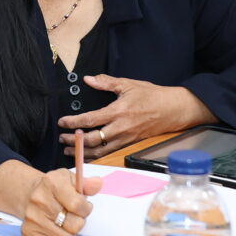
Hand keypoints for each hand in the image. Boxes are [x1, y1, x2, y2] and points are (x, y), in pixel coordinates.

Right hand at [20, 168, 102, 235]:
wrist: (30, 195)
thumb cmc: (55, 189)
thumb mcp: (71, 180)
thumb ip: (87, 184)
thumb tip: (97, 183)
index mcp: (52, 183)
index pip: (77, 205)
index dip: (86, 209)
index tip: (84, 207)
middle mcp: (39, 200)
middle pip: (74, 225)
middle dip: (79, 221)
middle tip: (74, 215)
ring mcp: (32, 218)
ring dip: (70, 233)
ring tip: (65, 222)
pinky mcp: (29, 233)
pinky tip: (55, 228)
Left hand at [59, 78, 209, 156]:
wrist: (173, 110)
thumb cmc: (151, 96)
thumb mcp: (128, 84)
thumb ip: (106, 83)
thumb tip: (88, 79)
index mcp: (118, 112)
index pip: (90, 120)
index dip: (73, 123)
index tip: (62, 122)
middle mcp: (120, 128)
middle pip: (91, 140)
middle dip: (73, 141)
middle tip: (62, 138)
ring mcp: (125, 139)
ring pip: (99, 151)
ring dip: (82, 152)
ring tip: (69, 150)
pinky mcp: (129, 144)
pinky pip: (109, 153)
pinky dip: (95, 156)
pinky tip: (87, 154)